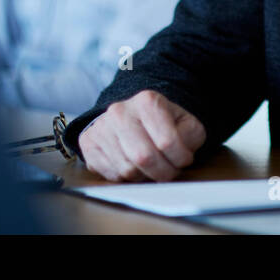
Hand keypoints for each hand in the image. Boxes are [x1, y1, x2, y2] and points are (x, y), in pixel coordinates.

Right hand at [78, 90, 206, 181]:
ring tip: (153, 167)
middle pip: (144, 158)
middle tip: (170, 171)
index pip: (167, 142)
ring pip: (128, 170)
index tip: (184, 159)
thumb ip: (190, 136)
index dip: (180, 158)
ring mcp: (101, 127)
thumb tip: (182, 154)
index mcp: (147, 101)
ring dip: (145, 176)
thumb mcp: (185, 122)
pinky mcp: (89, 143)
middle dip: (163, 172)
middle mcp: (120, 111)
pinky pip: (111, 175)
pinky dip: (128, 178)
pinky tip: (135, 166)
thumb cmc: (162, 122)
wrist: (132, 115)